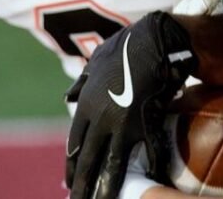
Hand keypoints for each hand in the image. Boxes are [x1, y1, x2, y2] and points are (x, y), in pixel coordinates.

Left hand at [65, 11, 196, 198]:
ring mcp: (122, 123)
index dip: (72, 165)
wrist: (155, 39)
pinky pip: (147, 153)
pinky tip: (150, 183)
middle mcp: (100, 117)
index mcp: (86, 104)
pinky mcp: (145, 123)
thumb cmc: (126, 46)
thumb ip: (82, 82)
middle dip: (83, 185)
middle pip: (87, 159)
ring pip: (111, 164)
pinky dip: (150, 170)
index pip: (74, 143)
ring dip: (106, 188)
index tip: (70, 182)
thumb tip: (67, 95)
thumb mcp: (96, 60)